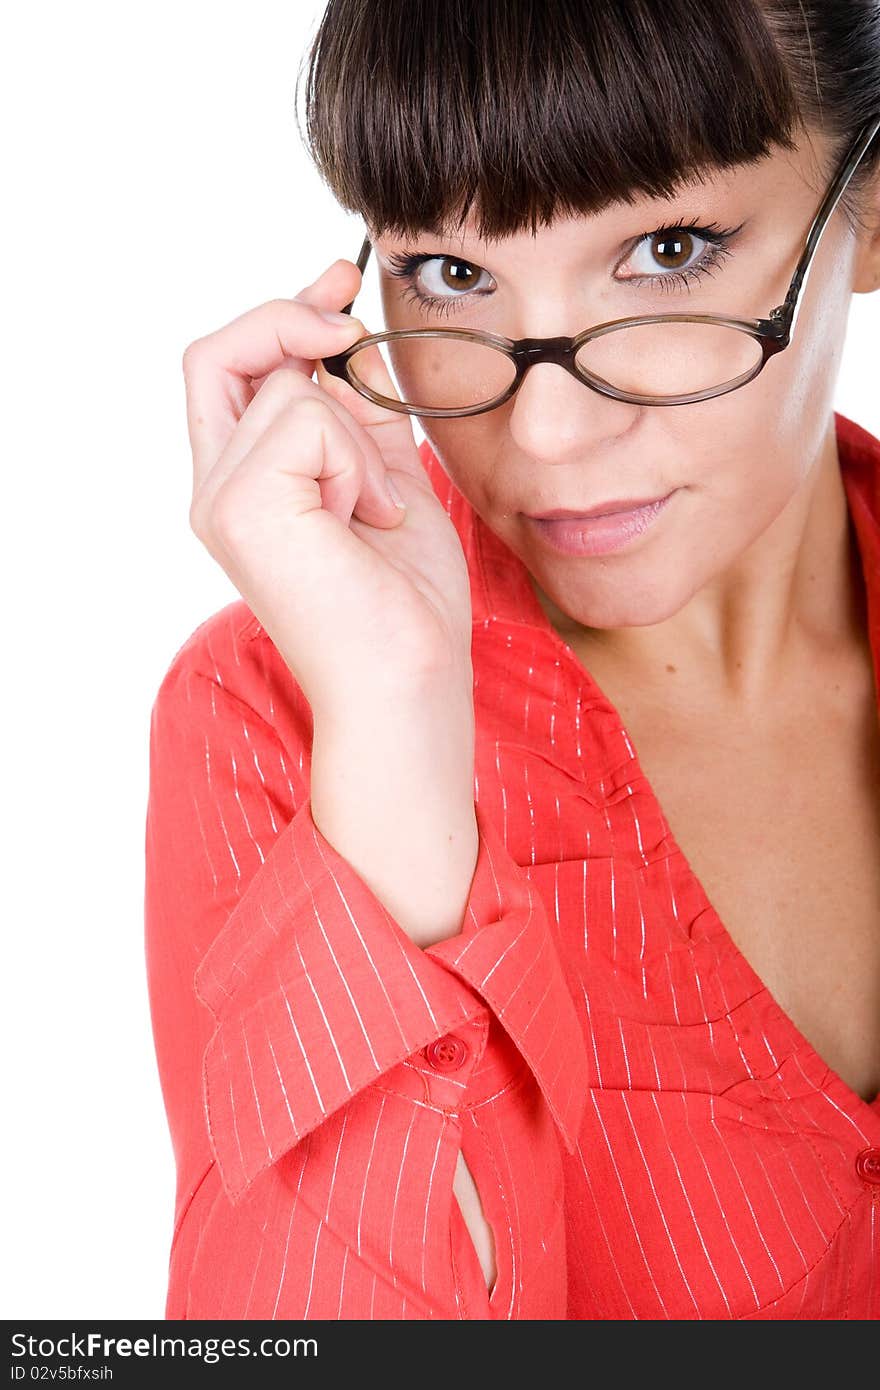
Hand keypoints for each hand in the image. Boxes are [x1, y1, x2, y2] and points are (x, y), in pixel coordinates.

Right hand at [182, 259, 474, 716]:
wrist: (409, 683)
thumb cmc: (405, 605)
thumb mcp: (386, 484)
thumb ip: (358, 420)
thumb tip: (353, 343)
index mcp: (245, 487)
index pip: (229, 370)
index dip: (280, 314)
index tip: (340, 283)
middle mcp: (217, 490)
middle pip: (221, 353)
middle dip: (292, 319)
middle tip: (349, 327)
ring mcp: (221, 499)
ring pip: (288, 386)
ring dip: (357, 437)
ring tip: (378, 512)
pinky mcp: (243, 507)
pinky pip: (306, 417)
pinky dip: (357, 460)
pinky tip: (371, 519)